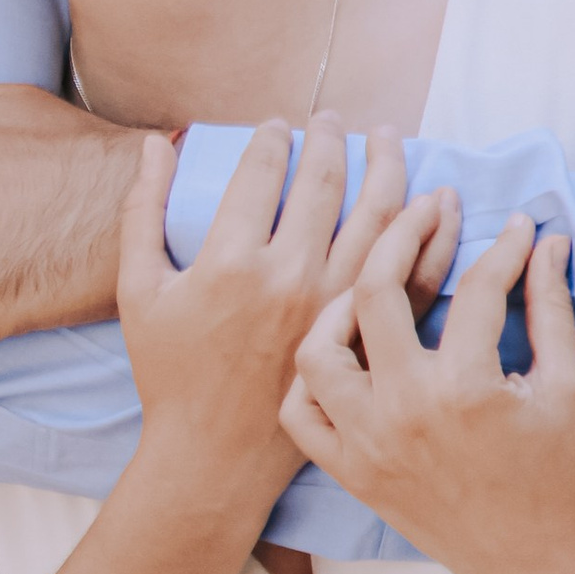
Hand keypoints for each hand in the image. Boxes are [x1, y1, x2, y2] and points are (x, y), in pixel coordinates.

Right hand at [120, 119, 437, 506]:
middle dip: (331, 138)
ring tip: (386, 137)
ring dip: (390, 166)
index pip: (262, 173)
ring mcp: (335, 308)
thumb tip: (154, 142)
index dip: (271, 138)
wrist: (214, 454)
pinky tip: (435, 200)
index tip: (277, 125)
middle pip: (325, 183)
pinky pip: (412, 273)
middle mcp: (290, 279)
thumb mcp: (139, 290)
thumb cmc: (170, 374)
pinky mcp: (365, 336)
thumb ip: (141, 211)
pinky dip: (430, 232)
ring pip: (379, 217)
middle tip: (333, 119)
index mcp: (231, 263)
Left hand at [281, 210, 574, 573]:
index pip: (476, 288)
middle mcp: (403, 411)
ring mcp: (366, 442)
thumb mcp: (566, 386)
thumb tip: (545, 239)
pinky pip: (300, 412)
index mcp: (465, 388)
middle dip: (403, 231)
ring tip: (370, 279)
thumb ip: (551, 308)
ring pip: (318, 350)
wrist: (527, 561)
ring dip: (337, 303)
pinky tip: (341, 348)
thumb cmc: (554, 472)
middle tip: (427, 207)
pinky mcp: (349, 470)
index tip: (516, 226)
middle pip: (376, 292)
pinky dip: (309, 377)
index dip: (503, 248)